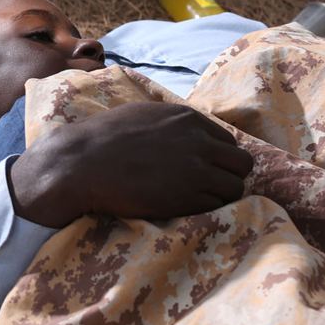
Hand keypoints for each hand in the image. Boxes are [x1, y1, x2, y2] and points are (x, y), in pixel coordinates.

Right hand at [8, 102, 253, 227]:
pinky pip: (217, 206)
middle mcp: (199, 141)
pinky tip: (184, 208)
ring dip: (221, 196)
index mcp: (188, 118)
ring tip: (196, 201)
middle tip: (209, 188)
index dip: (219, 159)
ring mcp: (196, 170)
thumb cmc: (103, 139)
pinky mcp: (188, 197)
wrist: (82, 163)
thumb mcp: (143, 115)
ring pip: (235, 187)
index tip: (206, 170)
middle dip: (230, 176)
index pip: (229, 142)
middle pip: (242, 164)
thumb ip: (172, 122)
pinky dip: (206, 209)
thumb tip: (186, 129)